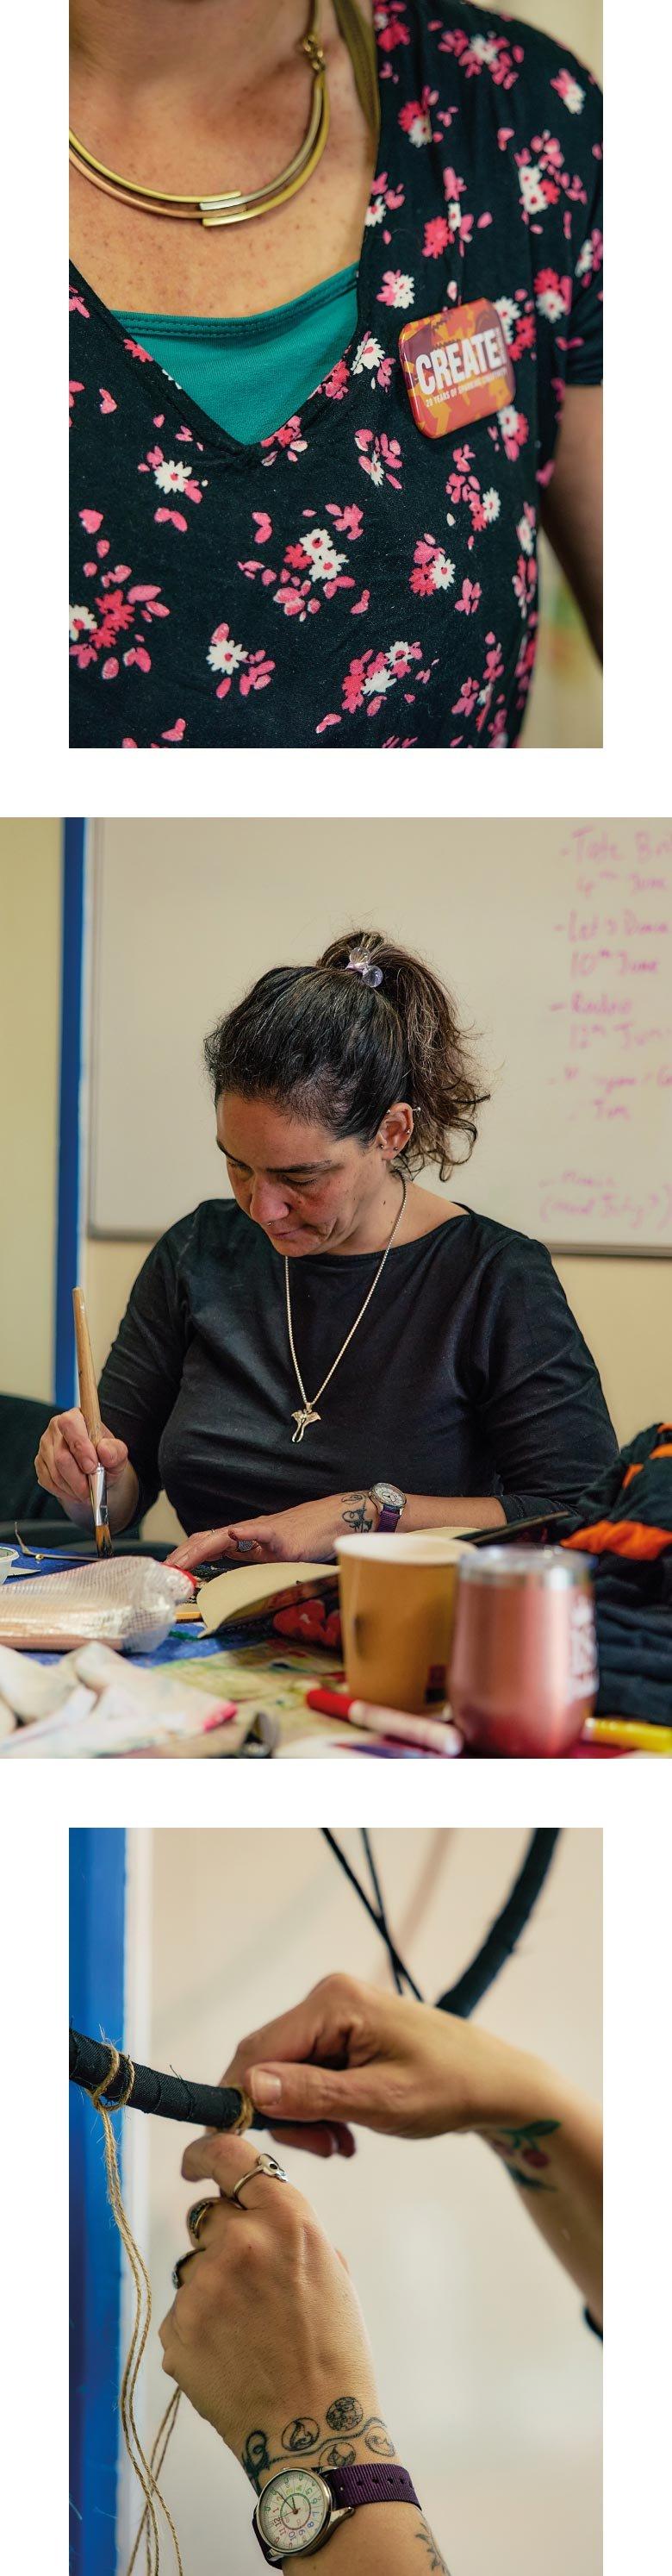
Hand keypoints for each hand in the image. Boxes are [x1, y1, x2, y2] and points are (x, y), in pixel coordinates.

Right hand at [35, 1407, 130, 1512]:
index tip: (92, 1467)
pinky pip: (47, 1481)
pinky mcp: (39, 1462)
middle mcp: (56, 1428)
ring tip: (85, 1494)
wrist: (97, 1470)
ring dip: (72, 1488)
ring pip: (54, 1472)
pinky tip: (74, 1493)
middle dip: (77, 1478)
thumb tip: (104, 1451)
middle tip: (90, 1490)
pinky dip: (63, 1492)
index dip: (80, 1447)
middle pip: (61, 1456)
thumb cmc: (106, 1457)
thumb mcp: (118, 1453)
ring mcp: (45, 1445)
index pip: (70, 1424)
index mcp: (76, 1416)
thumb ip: (115, 1451)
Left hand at [159, 2133, 384, 2482]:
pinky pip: (183, 2312)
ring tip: (251, 2334)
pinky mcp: (178, 2329)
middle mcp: (239, 2241)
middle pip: (211, 2217)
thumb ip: (290, 2230)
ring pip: (196, 2268)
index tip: (194, 2161)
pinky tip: (234, 2357)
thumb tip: (256, 2211)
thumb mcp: (331, 2270)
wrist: (316, 2432)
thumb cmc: (334, 2354)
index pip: (231, 2155)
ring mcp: (203, 2286)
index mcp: (286, 2219)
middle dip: (226, 2240)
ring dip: (215, 2288)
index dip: (206, 2153)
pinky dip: (201, 2329)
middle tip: (253, 2287)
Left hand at [167, 1492, 376, 1573]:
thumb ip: (251, 1562)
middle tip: (163, 1571)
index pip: (206, 1544)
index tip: (165, 1570)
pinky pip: (261, 1532)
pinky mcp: (283, 1536)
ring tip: (182, 1560)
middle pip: (207, 1539)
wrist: (333, 1521)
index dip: (184, 1555)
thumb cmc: (305, 1539)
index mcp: (244, 1539)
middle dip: (183, 1554)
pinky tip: (232, 1536)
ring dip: (200, 1548)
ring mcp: (264, 1532)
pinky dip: (245, 1534)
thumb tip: (228, 1580)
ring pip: (225, 1536)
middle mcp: (248, 1532)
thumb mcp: (272, 1556)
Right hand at [221, 1975, 552, 2157]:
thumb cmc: (449, 2087)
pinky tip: (346, 2133)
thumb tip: (249, 2087)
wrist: (495, 2083)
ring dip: (303, 2118)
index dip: (241, 2102)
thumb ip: (314, 2095)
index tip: (241, 2151)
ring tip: (341, 2143)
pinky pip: (308, 2075)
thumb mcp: (382, 2101)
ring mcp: (336, 2016)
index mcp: (332, 2003)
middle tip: (323, 2149)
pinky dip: (318, 2110)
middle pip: (267, 2063)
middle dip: (283, 2115)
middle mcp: (327, 1999)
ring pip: (285, 2076)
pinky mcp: (345, 2035)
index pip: (258, 2052)